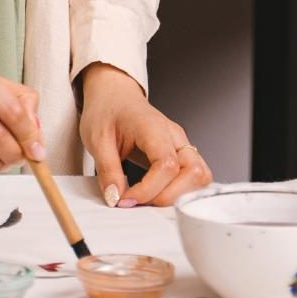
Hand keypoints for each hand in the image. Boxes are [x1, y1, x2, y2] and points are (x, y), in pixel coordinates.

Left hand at [77, 63, 210, 206]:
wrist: (114, 95)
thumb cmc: (107, 111)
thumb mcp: (96, 138)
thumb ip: (107, 170)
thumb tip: (115, 198)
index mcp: (154, 127)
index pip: (167, 165)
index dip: (148, 190)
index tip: (125, 199)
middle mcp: (174, 136)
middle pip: (194, 173)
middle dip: (167, 197)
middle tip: (138, 202)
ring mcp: (182, 144)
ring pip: (200, 176)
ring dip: (178, 195)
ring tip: (149, 198)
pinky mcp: (182, 153)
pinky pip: (194, 177)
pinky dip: (181, 191)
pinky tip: (157, 193)